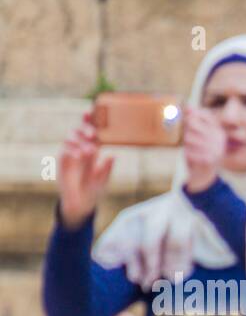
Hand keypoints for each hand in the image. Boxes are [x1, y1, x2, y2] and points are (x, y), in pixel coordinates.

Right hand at [57, 110, 113, 228]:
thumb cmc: (94, 189)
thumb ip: (106, 169)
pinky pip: (65, 150)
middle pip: (81, 130)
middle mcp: (82, 147)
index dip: (93, 122)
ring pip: (71, 138)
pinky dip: (72, 150)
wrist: (80, 202)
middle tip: (93, 134)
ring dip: (80, 140)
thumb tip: (113, 156)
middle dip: (86, 128)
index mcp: (94, 149)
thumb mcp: (103, 180)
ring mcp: (71, 152)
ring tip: (90, 150)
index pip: (94, 132)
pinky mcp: (63, 159)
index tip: (94, 113)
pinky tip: (79, 155)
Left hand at [181, 107, 224, 193]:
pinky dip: (187, 154)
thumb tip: (188, 106)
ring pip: (188, 137)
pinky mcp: (209, 159)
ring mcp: (215, 148)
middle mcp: (219, 138)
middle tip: (188, 138)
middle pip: (192, 123)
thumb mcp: (197, 134)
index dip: (192, 116)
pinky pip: (189, 151)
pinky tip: (192, 157)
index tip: (188, 122)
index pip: (203, 114)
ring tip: (191, 149)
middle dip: (186, 129)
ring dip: (185, 143)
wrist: (205, 176)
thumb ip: (193, 120)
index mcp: (219, 130)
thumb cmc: (199, 152)